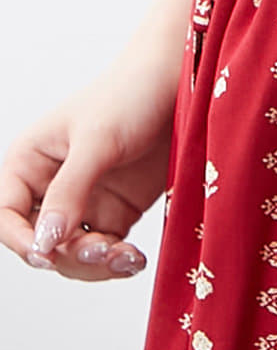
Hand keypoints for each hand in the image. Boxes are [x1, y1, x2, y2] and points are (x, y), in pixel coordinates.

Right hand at [0, 69, 179, 282]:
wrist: (185, 84)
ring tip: (127, 257)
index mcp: (30, 163)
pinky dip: (117, 261)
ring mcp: (86, 201)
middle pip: (42, 242)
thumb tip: (45, 241)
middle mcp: (52, 187)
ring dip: (95, 264)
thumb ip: (70, 190)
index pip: (6, 214)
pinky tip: (136, 259)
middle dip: (68, 255)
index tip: (47, 254)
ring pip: (73, 254)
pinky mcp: (118, 211)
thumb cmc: (132, 95)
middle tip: (104, 250)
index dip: (20, 240)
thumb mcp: (97, 140)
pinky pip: (107, 251)